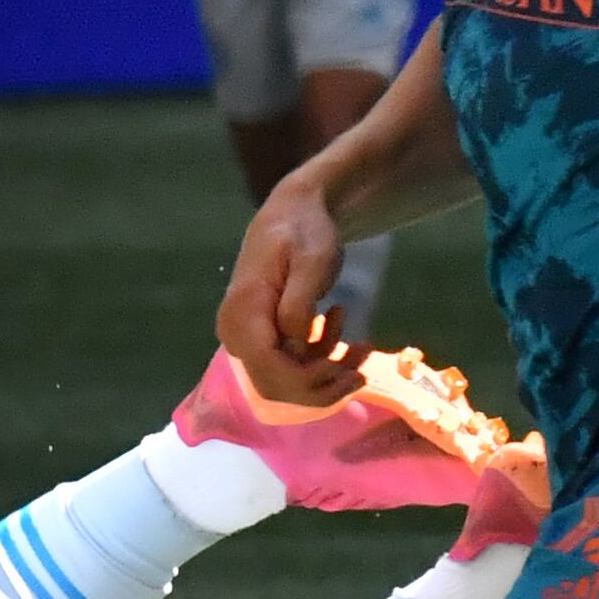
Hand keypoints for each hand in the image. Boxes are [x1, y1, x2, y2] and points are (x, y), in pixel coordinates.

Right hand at [215, 172, 361, 404]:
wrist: (292, 213)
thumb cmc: (304, 232)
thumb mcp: (311, 262)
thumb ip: (298, 307)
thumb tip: (294, 348)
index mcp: (244, 313)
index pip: (268, 369)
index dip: (308, 380)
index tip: (345, 368)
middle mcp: (236, 333)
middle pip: (275, 385)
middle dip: (322, 385)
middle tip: (361, 363)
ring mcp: (247, 338)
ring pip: (286, 382)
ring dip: (328, 373)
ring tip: (359, 343)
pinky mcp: (261, 339)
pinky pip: (289, 367)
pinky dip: (321, 359)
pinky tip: (338, 327)